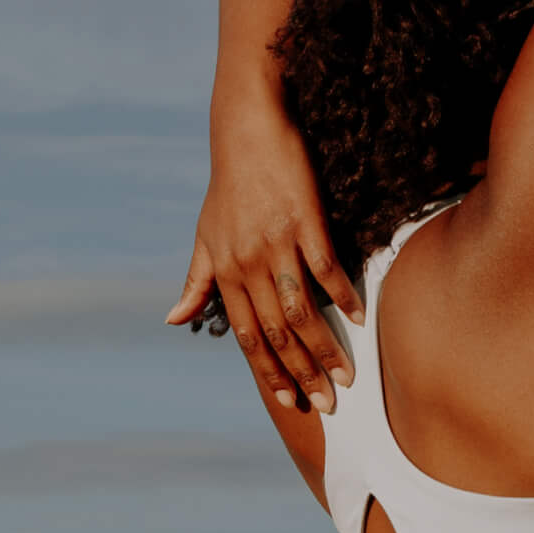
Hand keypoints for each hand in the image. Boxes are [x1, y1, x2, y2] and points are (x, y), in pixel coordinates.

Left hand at [165, 102, 363, 412]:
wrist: (247, 129)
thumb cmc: (227, 186)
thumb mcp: (205, 235)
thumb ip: (195, 282)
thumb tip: (174, 320)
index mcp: (224, 272)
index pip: (247, 335)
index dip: (267, 370)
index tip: (287, 399)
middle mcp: (248, 263)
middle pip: (277, 332)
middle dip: (302, 372)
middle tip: (327, 403)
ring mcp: (277, 243)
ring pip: (302, 309)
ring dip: (326, 347)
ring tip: (348, 375)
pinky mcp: (305, 221)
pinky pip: (326, 268)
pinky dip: (343, 295)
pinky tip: (359, 318)